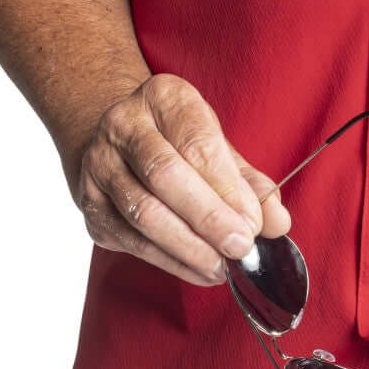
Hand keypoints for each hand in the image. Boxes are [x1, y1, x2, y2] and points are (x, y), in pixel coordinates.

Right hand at [72, 73, 291, 285]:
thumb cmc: (180, 143)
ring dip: (189, 247)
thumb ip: (251, 184)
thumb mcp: (220, 147)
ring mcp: (100, 165)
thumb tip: (277, 223)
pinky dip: (171, 261)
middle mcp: (123, 125)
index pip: (196, 144)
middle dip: (209, 218)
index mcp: (164, 99)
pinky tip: (200, 270)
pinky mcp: (91, 205)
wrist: (117, 140)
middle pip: (165, 176)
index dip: (228, 188)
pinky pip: (132, 240)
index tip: (254, 222)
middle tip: (241, 247)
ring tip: (224, 266)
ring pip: (143, 213)